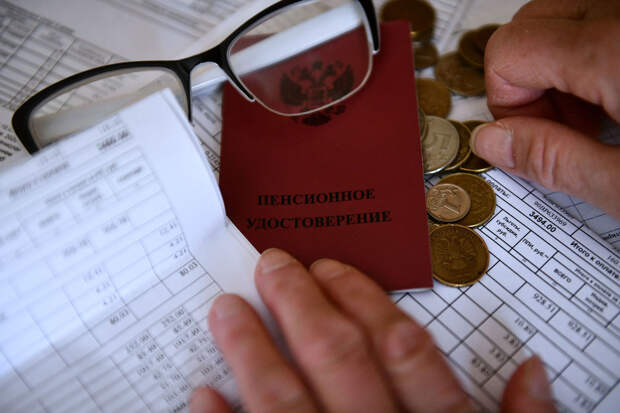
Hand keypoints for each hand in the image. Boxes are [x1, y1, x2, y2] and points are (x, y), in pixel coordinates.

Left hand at [189, 248, 555, 412]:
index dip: (363, 301)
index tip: (328, 267)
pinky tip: (201, 397)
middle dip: (301, 306)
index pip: (403, 350)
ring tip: (225, 310)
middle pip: (339, 360)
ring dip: (251, 352)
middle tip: (271, 266)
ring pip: (285, 404)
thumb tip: (533, 371)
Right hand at [470, 0, 619, 218]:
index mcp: (614, 53)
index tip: (534, 139)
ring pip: (562, 15)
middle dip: (526, 80)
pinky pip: (598, 17)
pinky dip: (590, 51)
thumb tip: (492, 142)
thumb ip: (556, 161)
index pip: (509, 51)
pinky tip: (617, 94)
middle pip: (528, 24)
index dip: (505, 103)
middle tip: (566, 128)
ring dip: (558, 63)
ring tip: (600, 113)